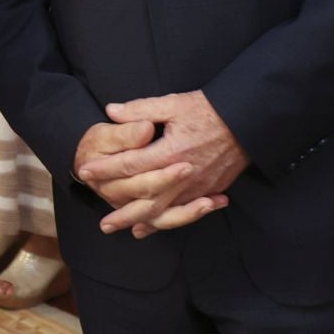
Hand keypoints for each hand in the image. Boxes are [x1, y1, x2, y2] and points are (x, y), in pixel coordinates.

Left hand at [81, 92, 246, 236]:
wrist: (248, 120)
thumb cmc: (209, 110)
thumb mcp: (174, 103)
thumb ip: (140, 110)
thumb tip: (111, 111)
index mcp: (169, 151)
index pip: (130, 164)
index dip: (106, 169)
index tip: (86, 173)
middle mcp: (181, 175)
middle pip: (144, 198)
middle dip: (120, 210)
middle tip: (100, 221)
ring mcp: (196, 186)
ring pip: (163, 211)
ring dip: (139, 222)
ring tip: (120, 230)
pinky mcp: (209, 189)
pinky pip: (183, 212)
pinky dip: (164, 222)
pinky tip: (149, 228)